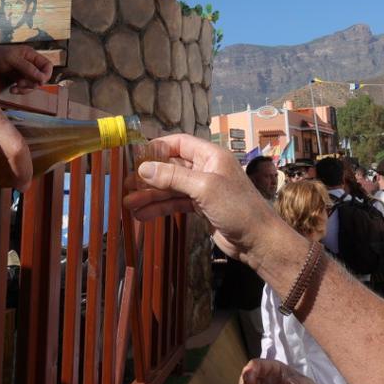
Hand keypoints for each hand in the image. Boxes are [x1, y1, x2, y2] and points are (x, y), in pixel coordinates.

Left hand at [0, 37, 52, 92]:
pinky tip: (12, 89)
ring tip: (14, 88)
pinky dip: (20, 90)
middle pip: (40, 77)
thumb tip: (42, 78)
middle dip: (32, 84)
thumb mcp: (11, 60)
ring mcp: (23, 71)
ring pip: (32, 84)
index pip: (47, 65)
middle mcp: (29, 63)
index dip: (46, 75)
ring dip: (25, 89)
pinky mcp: (16, 78)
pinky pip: (23, 87)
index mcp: (31, 54)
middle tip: (20, 84)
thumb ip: (27, 68)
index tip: (38, 82)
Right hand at [124, 134, 283, 259]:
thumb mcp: (204, 188)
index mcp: (211, 156)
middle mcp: (206, 169)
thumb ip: (173, 176)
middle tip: (124, 184)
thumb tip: (143, 168)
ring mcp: (204, 189)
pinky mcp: (202, 208)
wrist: (258, 241)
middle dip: (149, 176)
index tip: (135, 157)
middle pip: (171, 166)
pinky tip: (142, 215)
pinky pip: (176, 203)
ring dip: (150, 195)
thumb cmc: (237, 208)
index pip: (179, 143)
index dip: (157, 148)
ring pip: (171, 188)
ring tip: (128, 204)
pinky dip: (160, 208)